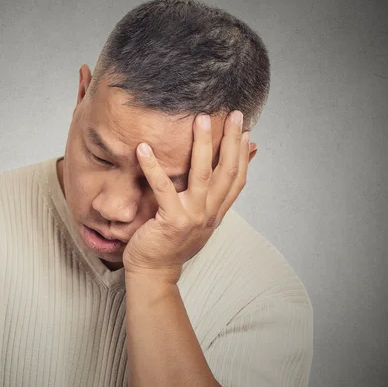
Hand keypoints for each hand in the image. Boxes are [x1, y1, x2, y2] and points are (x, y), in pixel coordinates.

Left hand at [122, 110, 254, 283]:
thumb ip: (209, 199)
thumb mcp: (198, 221)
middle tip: (233, 114)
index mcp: (216, 212)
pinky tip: (143, 148)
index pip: (237, 178)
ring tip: (200, 120)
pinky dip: (153, 167)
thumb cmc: (171, 244)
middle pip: (227, 171)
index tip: (244, 128)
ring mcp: (193, 216)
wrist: (154, 273)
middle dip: (231, 140)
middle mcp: (210, 213)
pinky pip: (163, 188)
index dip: (243, 153)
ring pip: (202, 174)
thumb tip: (207, 190)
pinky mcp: (172, 220)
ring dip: (203, 145)